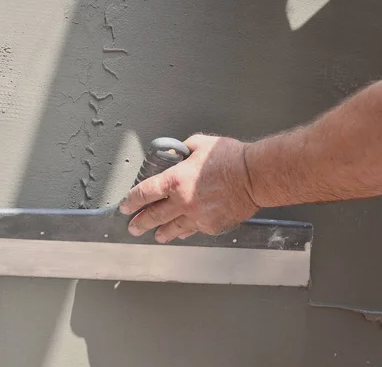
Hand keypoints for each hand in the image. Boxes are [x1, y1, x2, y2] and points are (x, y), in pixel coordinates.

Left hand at [119, 134, 258, 242]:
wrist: (255, 176)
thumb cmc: (231, 158)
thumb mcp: (200, 144)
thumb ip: (183, 150)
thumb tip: (176, 153)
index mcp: (175, 180)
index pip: (144, 193)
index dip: (132, 201)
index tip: (125, 205)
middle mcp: (182, 201)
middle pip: (153, 216)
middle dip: (140, 222)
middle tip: (132, 227)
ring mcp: (197, 216)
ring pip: (172, 228)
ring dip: (161, 232)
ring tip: (155, 235)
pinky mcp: (211, 226)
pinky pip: (193, 230)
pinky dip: (184, 231)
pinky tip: (181, 233)